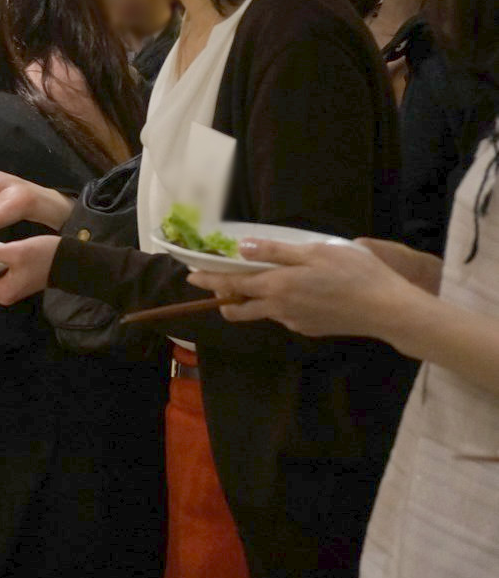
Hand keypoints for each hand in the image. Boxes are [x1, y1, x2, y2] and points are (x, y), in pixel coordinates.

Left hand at [186, 237, 428, 339]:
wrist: (387, 309)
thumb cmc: (354, 273)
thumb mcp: (315, 252)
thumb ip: (276, 252)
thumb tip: (241, 248)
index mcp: (277, 286)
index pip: (232, 284)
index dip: (209, 280)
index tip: (191, 276)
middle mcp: (279, 309)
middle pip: (239, 307)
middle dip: (224, 298)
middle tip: (219, 285)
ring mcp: (294, 322)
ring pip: (263, 312)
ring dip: (255, 300)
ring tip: (266, 281)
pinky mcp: (310, 330)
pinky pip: (285, 316)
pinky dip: (280, 305)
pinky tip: (300, 292)